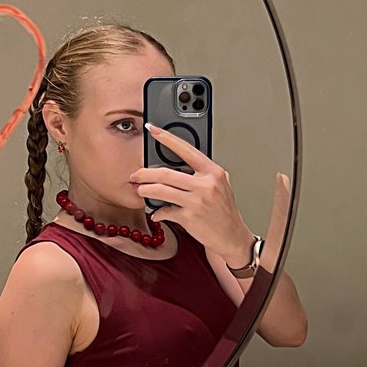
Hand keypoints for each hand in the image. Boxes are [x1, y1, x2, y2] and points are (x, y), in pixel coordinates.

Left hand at [130, 123, 254, 267]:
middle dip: (144, 174)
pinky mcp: (190, 218)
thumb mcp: (220, 185)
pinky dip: (157, 212)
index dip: (167, 138)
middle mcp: (206, 185)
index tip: (153, 130)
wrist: (231, 236)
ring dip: (145, 191)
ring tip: (140, 191)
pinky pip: (165, 211)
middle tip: (135, 176)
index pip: (186, 150)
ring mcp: (198, 202)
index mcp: (213, 172)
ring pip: (161, 191)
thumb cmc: (223, 211)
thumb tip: (174, 165)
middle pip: (166, 173)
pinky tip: (157, 213)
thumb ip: (201, 173)